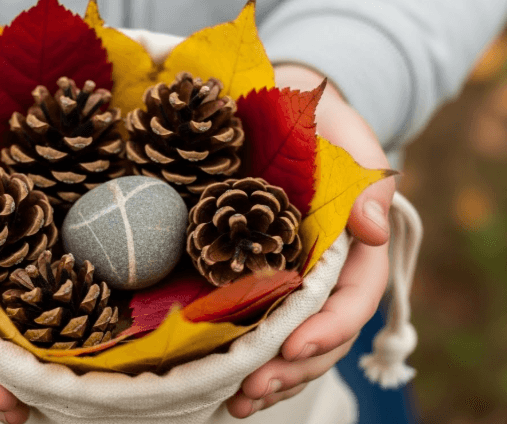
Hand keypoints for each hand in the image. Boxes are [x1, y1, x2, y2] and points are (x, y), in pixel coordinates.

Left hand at [226, 64, 395, 417]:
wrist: (271, 112)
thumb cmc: (315, 124)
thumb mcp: (347, 138)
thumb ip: (367, 181)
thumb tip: (372, 230)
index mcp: (351, 245)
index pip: (355, 297)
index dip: (331, 328)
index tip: (296, 348)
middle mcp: (320, 272)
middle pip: (320, 334)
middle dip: (292, 368)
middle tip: (254, 389)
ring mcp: (284, 280)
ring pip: (287, 342)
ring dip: (266, 377)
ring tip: (235, 401)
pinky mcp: (246, 278)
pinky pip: (250, 325)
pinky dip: (239, 357)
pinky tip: (217, 379)